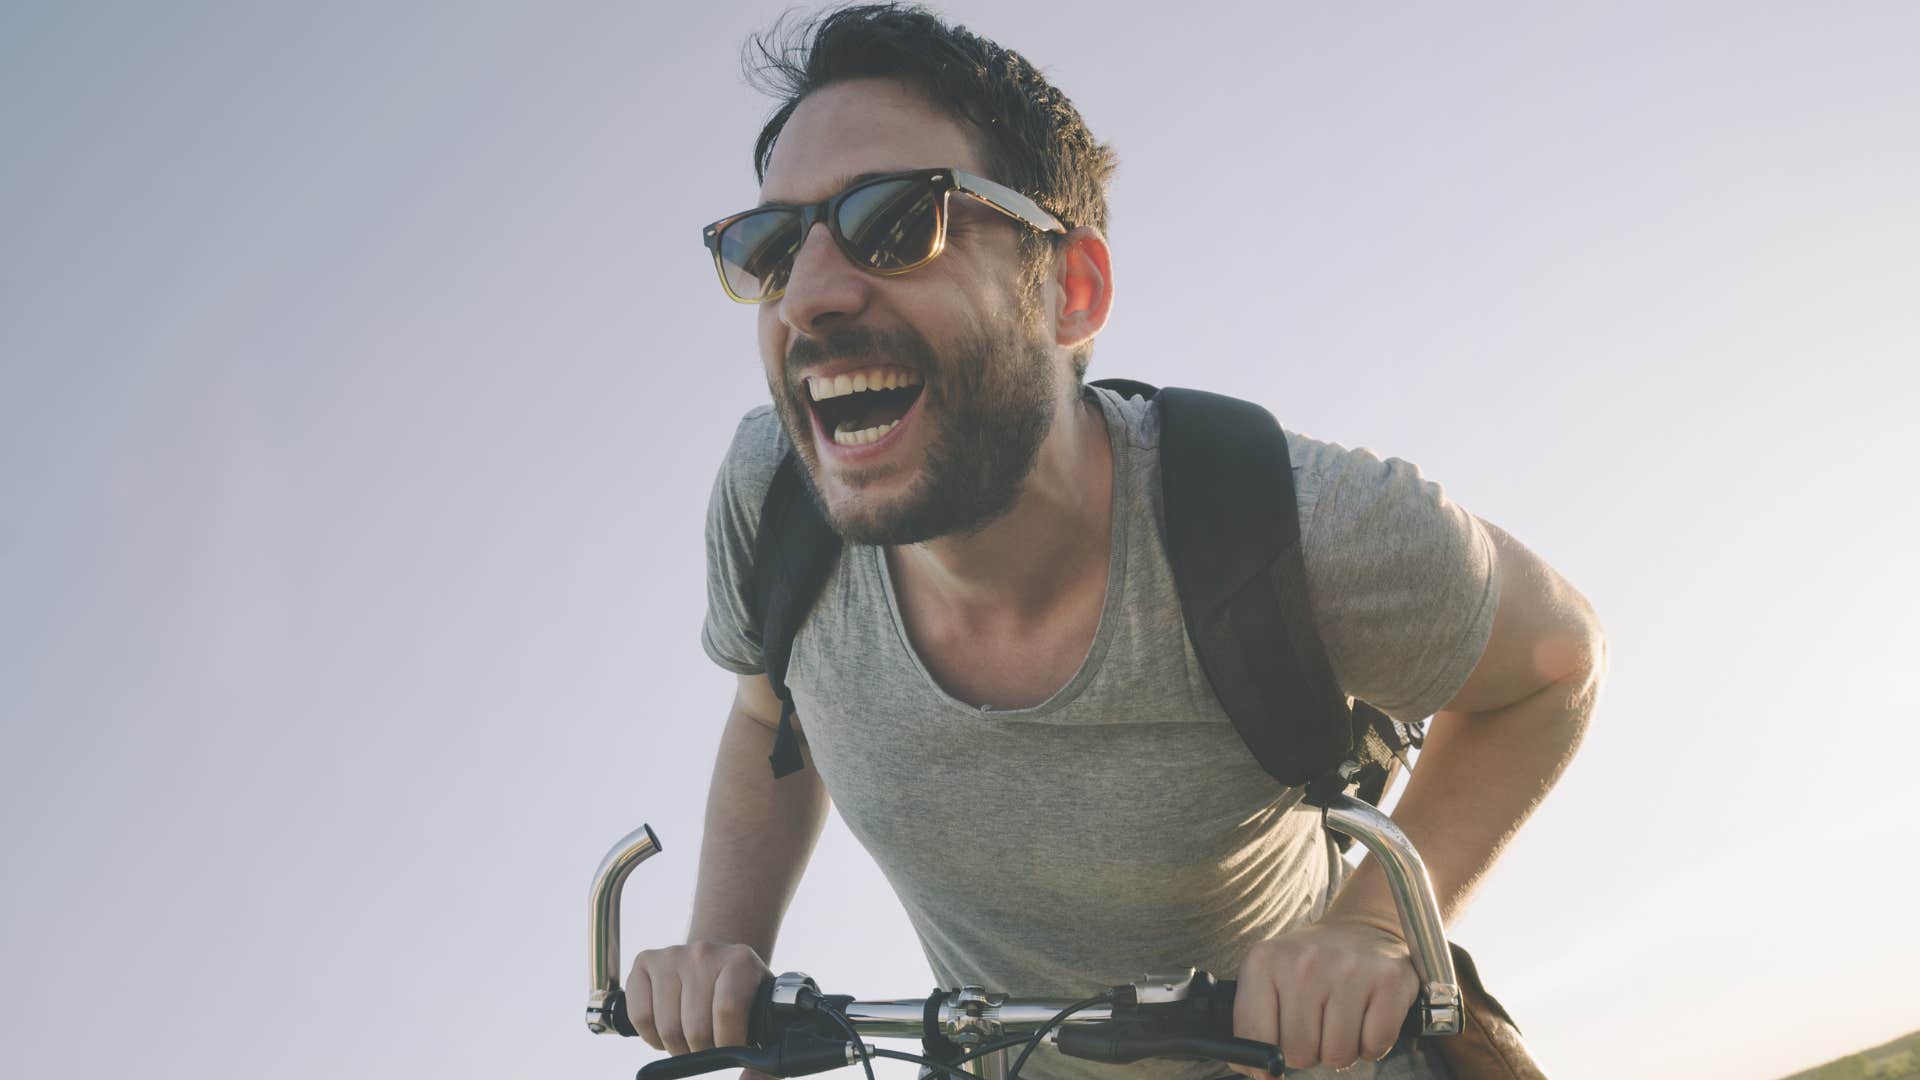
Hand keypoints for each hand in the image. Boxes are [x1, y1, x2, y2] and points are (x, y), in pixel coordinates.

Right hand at [626, 941, 772, 1055]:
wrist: (718, 961)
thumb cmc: (741, 995)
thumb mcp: (761, 1014)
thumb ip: (763, 1059)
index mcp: (740, 961)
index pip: (727, 1011)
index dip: (727, 1044)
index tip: (731, 1049)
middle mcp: (704, 952)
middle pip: (695, 1027)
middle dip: (701, 1051)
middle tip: (709, 1047)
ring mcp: (672, 955)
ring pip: (667, 1027)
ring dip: (677, 1047)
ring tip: (689, 1039)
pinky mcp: (645, 961)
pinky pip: (640, 1017)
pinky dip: (651, 1037)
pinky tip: (666, 1031)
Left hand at [1230, 919, 1419, 1073]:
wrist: (1364, 927)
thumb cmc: (1311, 965)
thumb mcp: (1269, 979)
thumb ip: (1254, 1027)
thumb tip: (1261, 1074)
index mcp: (1264, 961)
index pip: (1254, 1036)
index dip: (1265, 1061)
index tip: (1274, 1067)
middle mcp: (1305, 962)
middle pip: (1299, 1052)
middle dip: (1309, 1051)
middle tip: (1318, 1024)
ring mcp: (1349, 970)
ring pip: (1338, 1055)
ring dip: (1341, 1048)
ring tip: (1342, 1017)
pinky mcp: (1390, 981)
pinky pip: (1374, 1047)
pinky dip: (1372, 1044)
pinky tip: (1367, 1016)